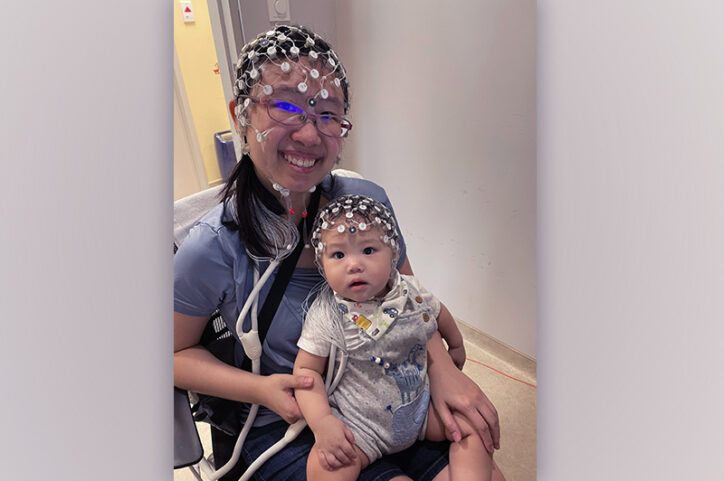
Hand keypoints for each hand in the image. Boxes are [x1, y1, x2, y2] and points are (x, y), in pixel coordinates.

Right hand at [261, 374, 312, 423]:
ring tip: (306, 392)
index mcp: (292, 411)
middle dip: (312, 402)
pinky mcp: (290, 415)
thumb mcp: (285, 380)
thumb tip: (311, 380)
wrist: (259, 390)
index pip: (311, 413)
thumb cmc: (270, 386)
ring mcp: (290, 417)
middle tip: (312, 390)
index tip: (320, 396)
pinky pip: (300, 411)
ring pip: (305, 412)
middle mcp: (291, 417)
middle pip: (309, 413)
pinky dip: (302, 404)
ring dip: (307, 403)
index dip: (317, 404)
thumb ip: (299, 381)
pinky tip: (301, 396)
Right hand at [313, 414, 357, 470]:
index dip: (353, 455)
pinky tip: (332, 467)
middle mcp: (333, 446)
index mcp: (340, 440)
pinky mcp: (320, 451)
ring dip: (339, 465)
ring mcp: (326, 449)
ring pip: (333, 462)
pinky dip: (327, 466)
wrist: (320, 421)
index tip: (355, 457)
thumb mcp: (344, 427)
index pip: (349, 451)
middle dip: (348, 461)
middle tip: (351, 461)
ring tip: (343, 463)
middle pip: (343, 458)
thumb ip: (350, 435)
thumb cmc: (333, 423)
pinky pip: (323, 461)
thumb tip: (354, 443)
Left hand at [428, 336, 499, 452]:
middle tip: (496, 447)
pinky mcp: (479, 390)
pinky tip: (492, 424)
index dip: (486, 440)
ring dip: (497, 426)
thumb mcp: (440, 407)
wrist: (441, 367)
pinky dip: (494, 417)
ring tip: (496, 438)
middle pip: (492, 420)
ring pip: (494, 412)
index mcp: (466, 405)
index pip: (481, 427)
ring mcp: (479, 393)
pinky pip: (491, 405)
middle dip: (495, 435)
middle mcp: (476, 399)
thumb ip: (450, 423)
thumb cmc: (438, 387)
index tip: (489, 450)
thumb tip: (459, 440)